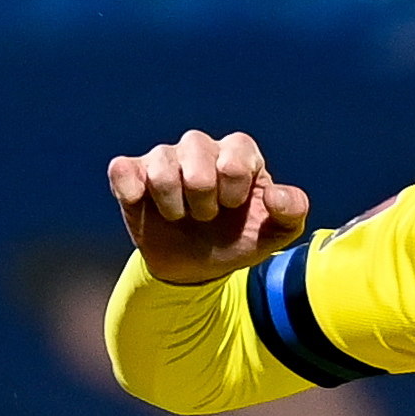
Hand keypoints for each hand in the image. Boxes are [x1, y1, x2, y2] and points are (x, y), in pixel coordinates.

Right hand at [107, 132, 309, 284]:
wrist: (196, 268)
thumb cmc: (237, 240)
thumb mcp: (275, 234)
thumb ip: (292, 211)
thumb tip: (275, 195)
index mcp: (237, 153)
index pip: (235, 157)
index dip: (233, 191)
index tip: (232, 208)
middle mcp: (199, 148)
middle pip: (197, 157)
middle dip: (203, 201)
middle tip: (205, 216)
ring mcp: (163, 159)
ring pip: (161, 164)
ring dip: (172, 203)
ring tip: (179, 216)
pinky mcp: (131, 175)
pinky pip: (122, 170)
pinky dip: (130, 188)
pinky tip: (141, 203)